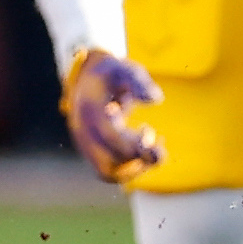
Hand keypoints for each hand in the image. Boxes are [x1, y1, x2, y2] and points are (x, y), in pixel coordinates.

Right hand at [61, 46, 164, 184]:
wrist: (88, 78)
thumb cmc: (112, 74)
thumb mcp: (125, 70)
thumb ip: (140, 82)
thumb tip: (155, 100)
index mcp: (89, 111)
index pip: (109, 137)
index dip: (133, 143)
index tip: (151, 132)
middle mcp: (83, 133)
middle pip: (106, 164)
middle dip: (137, 161)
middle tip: (159, 147)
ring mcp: (85, 145)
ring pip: (107, 172)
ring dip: (134, 168)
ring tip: (154, 149)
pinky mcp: (92, 151)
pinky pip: (110, 170)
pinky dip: (130, 167)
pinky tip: (145, 148)